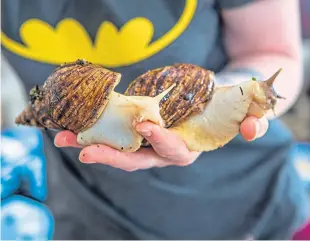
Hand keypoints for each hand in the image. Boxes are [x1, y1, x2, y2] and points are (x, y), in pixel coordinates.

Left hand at [54, 116, 267, 170]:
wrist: (213, 99)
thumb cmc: (227, 108)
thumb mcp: (246, 114)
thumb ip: (253, 123)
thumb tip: (251, 130)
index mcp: (188, 149)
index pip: (174, 152)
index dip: (162, 141)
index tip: (145, 126)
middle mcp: (163, 150)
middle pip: (136, 159)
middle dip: (111, 156)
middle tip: (83, 150)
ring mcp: (147, 140)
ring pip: (118, 148)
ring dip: (91, 143)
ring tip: (62, 137)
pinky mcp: (136, 126)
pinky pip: (113, 132)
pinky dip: (94, 129)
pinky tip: (73, 124)